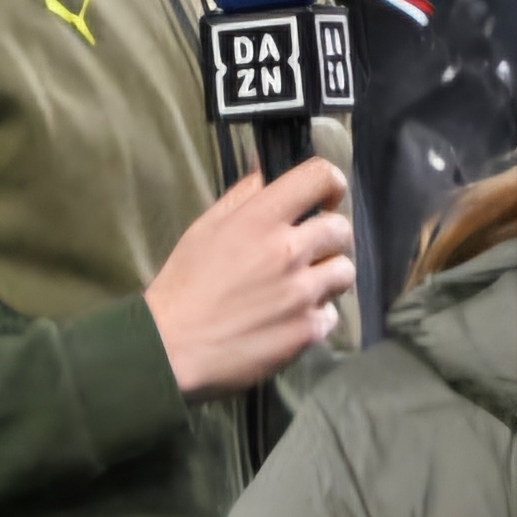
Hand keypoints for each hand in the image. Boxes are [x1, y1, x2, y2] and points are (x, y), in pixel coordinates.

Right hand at [144, 159, 354, 397]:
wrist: (171, 348)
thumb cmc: (183, 285)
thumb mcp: (204, 228)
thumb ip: (242, 195)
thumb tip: (266, 168)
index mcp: (260, 219)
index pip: (319, 177)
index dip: (331, 184)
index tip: (324, 199)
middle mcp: (287, 251)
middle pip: (341, 228)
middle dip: (329, 235)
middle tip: (309, 250)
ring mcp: (301, 293)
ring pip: (344, 271)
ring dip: (328, 275)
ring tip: (302, 287)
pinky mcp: (307, 330)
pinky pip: (332, 313)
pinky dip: (316, 315)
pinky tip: (291, 319)